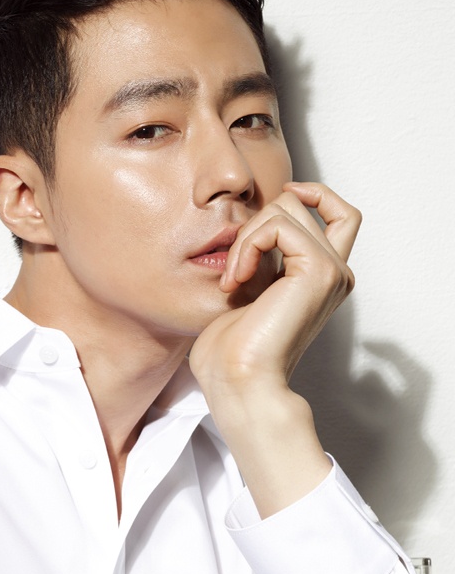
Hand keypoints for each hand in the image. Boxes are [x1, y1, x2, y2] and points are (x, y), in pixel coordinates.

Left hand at [190, 182, 360, 393]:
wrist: (240, 379)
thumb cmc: (235, 346)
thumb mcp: (249, 286)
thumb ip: (262, 251)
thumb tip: (257, 216)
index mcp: (324, 277)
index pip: (340, 214)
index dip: (313, 194)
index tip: (275, 205)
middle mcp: (337, 272)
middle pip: (299, 204)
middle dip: (254, 224)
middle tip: (234, 268)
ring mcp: (333, 270)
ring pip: (285, 209)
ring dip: (245, 237)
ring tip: (233, 278)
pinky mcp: (320, 270)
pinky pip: (278, 225)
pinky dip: (248, 245)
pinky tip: (237, 280)